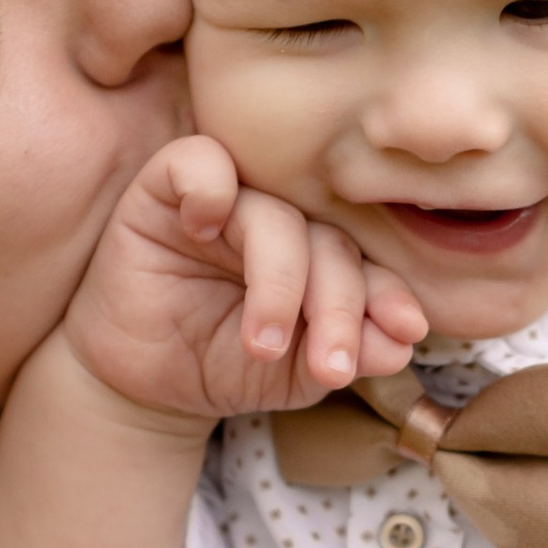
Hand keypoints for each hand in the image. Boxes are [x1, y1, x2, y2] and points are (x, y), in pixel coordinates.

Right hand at [62, 136, 424, 430]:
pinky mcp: (166, 188)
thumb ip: (348, 354)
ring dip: (279, 284)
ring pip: (275, 217)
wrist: (143, 384)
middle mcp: (281, 222)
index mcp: (321, 256)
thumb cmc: (221, 366)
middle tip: (331, 366)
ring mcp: (228, 201)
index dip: (387, 296)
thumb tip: (403, 342)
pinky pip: (200, 162)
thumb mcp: (294, 374)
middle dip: (338, 306)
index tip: (404, 333)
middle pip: (329, 243)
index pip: (365, 265)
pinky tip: (203, 233)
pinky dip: (210, 191)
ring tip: (265, 346)